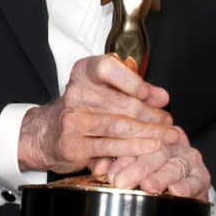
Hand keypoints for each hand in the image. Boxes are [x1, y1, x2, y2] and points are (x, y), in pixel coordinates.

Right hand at [18, 55, 178, 173]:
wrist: (46, 135)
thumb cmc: (82, 110)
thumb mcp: (104, 92)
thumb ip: (134, 91)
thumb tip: (162, 97)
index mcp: (83, 73)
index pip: (107, 68)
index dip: (131, 81)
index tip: (149, 94)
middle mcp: (76, 94)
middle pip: (122, 103)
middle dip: (152, 114)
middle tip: (169, 122)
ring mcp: (73, 121)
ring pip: (120, 126)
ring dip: (150, 132)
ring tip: (168, 136)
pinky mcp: (75, 145)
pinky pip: (111, 146)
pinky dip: (135, 147)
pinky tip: (151, 147)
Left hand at [93, 139, 212, 199]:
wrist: (181, 194)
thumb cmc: (150, 177)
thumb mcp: (130, 167)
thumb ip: (114, 164)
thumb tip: (98, 168)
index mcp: (156, 135)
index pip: (139, 140)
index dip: (123, 156)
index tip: (108, 172)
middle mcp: (174, 144)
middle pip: (157, 151)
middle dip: (138, 168)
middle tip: (122, 182)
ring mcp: (189, 159)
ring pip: (174, 166)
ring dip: (160, 177)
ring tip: (147, 186)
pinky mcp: (202, 177)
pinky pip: (195, 181)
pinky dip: (185, 186)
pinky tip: (175, 190)